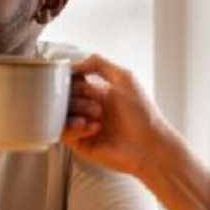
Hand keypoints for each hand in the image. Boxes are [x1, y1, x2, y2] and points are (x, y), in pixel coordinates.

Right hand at [62, 54, 175, 177]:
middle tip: (96, 105)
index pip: (72, 80)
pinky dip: (75, 127)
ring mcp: (81, 125)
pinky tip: (93, 128)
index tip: (70, 79)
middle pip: (64, 96)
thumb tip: (72, 63)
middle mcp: (87, 108)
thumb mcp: (125, 78)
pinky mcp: (78, 143)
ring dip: (78, 111)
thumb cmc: (143, 114)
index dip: (70, 79)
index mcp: (97, 92)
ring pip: (60, 112)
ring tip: (97, 117)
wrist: (149, 145)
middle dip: (78, 97)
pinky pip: (63, 131)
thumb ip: (99, 64)